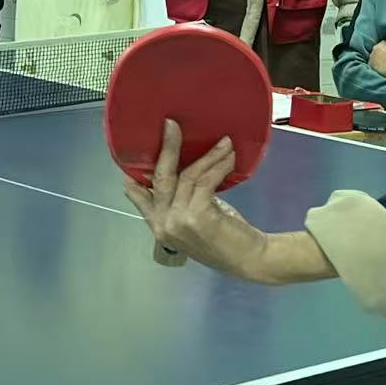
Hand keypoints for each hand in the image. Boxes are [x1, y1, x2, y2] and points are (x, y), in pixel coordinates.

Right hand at [122, 121, 265, 276]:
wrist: (249, 260)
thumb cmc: (222, 238)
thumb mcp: (191, 220)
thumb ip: (178, 202)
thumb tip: (179, 168)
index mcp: (157, 225)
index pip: (136, 194)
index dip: (136, 168)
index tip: (144, 144)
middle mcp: (163, 224)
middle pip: (161, 177)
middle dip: (167, 147)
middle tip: (172, 124)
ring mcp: (178, 221)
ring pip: (188, 176)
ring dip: (209, 156)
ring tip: (224, 144)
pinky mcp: (197, 216)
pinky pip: (206, 181)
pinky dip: (219, 165)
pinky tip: (229, 158)